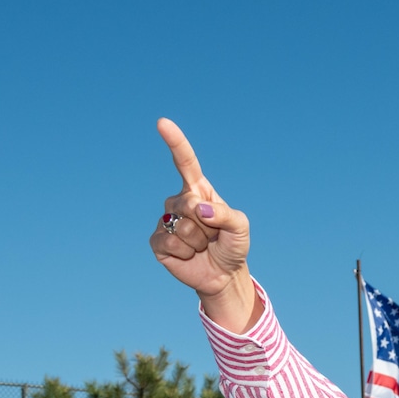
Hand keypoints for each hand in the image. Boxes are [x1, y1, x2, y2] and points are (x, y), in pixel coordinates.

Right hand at [149, 118, 257, 330]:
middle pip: (189, 204)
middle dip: (208, 225)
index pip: (185, 162)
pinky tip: (189, 255)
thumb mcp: (241, 228)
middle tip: (213, 236)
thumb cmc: (232, 245)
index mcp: (198, 190)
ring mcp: (166, 221)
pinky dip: (185, 253)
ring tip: (202, 246)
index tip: (162, 123)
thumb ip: (227, 215)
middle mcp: (179, 202)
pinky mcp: (158, 242)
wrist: (223, 274)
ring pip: (182, 227)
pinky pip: (170, 243)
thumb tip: (200, 210)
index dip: (175, 142)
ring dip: (198, 242)